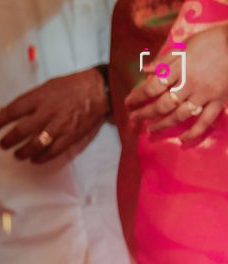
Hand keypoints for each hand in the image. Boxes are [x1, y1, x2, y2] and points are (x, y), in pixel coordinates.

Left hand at [0, 68, 108, 162]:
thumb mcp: (48, 86)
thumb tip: (6, 111)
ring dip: (23, 152)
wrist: (100, 89)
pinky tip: (34, 160)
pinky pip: (52, 151)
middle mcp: (48, 112)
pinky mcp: (70, 136)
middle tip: (2, 145)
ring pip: (35, 144)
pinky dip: (41, 158)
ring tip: (17, 155)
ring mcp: (59, 125)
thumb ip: (29, 100)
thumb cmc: (72, 86)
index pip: (13, 110)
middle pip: (21, 131)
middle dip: (8, 140)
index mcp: (40, 97)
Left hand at [126, 25, 227, 141]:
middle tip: (133, 119)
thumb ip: (165, 60)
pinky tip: (182, 139)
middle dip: (144, 114)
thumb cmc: (213, 40)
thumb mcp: (186, 45)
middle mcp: (190, 83)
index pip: (152, 87)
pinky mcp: (220, 100)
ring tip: (150, 130)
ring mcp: (206, 94)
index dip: (137, 97)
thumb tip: (145, 70)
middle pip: (162, 104)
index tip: (128, 103)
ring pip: (179, 115)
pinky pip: (205, 121)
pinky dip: (193, 132)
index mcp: (180, 67)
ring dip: (162, 125)